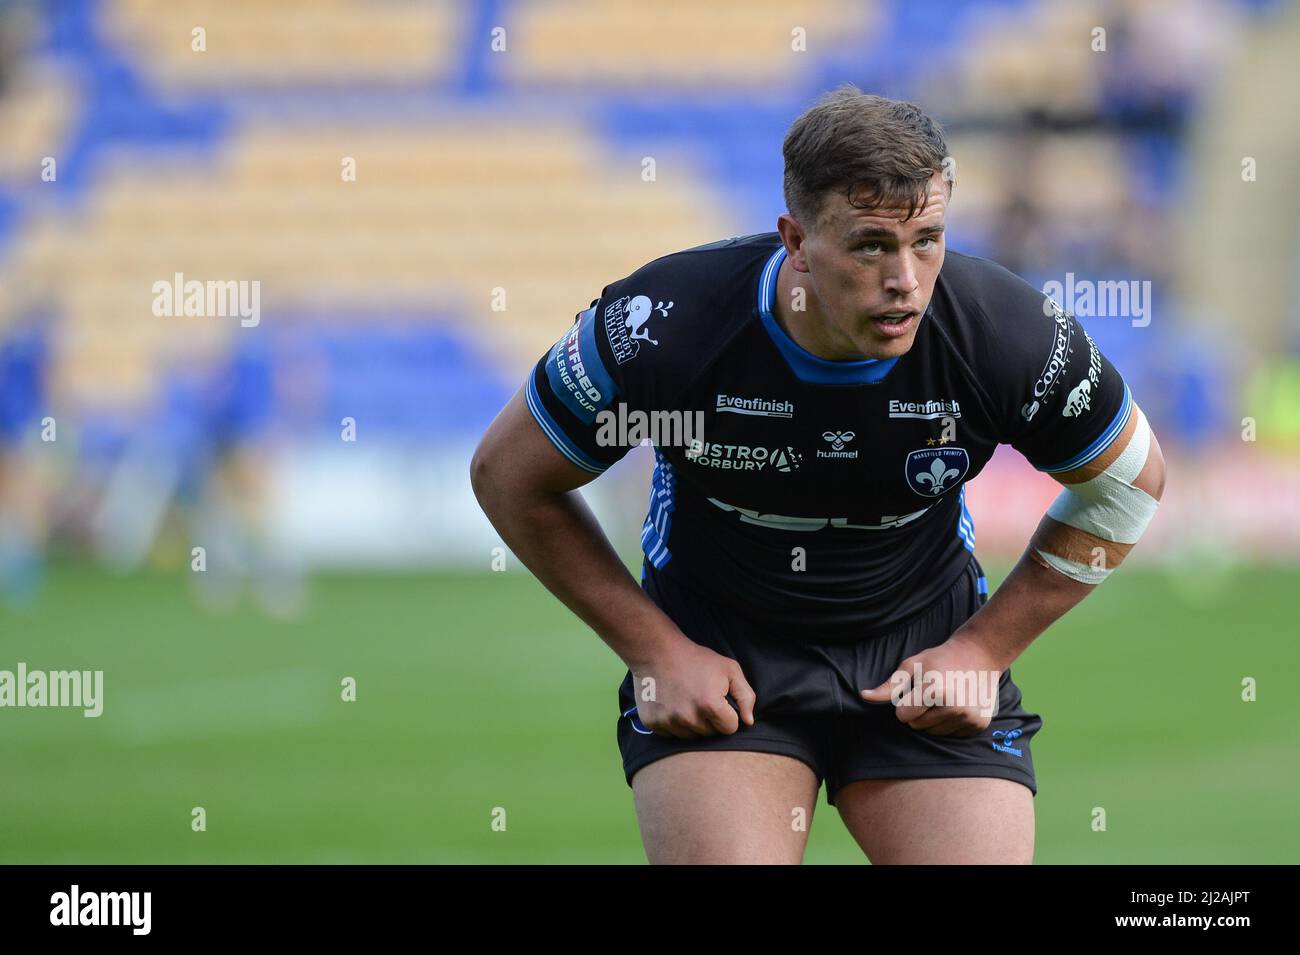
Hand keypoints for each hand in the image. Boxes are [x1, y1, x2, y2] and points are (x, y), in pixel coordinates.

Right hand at [630, 640, 756, 737]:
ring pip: (691, 736)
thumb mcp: (729, 669)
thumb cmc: (697, 659)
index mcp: (710, 705)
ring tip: (687, 700)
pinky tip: (673, 705)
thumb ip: (745, 696)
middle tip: (701, 697)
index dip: (728, 715)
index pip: (730, 728)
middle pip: (710, 734)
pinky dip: (674, 724)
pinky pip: (672, 735)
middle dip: (710, 720)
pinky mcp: (653, 723)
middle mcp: (689, 718)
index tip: (720, 701)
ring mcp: (669, 722)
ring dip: (693, 723)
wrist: (658, 652)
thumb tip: (748, 722)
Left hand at [859, 635, 1003, 736]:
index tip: (915, 691)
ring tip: (944, 698)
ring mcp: (969, 717)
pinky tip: (957, 704)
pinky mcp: (978, 724)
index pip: (903, 716)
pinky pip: (952, 734)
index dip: (905, 704)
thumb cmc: (940, 659)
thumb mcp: (912, 666)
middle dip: (919, 712)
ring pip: (934, 733)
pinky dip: (950, 723)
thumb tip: (863, 696)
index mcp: (934, 690)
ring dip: (934, 719)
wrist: (979, 654)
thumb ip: (889, 686)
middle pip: (918, 726)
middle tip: (931, 693)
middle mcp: (954, 706)